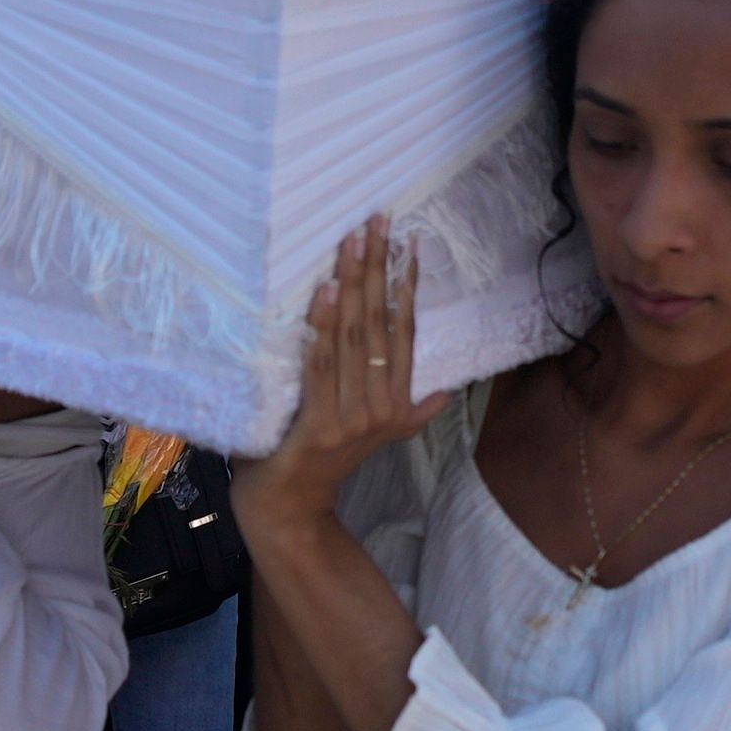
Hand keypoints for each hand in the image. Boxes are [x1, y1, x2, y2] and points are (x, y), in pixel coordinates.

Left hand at [237, 216, 447, 536]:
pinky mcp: (320, 425)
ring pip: (353, 337)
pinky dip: (322, 325)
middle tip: (375, 221)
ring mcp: (352, 418)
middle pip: (380, 325)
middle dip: (377, 269)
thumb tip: (443, 393)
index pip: (405, 332)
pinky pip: (321, 364)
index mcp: (397, 404)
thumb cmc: (319, 459)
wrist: (288, 509)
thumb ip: (408, 413)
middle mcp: (382, 409)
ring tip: (351, 241)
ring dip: (351, 284)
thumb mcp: (372, 433)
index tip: (406, 242)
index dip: (406, 286)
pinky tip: (323, 290)